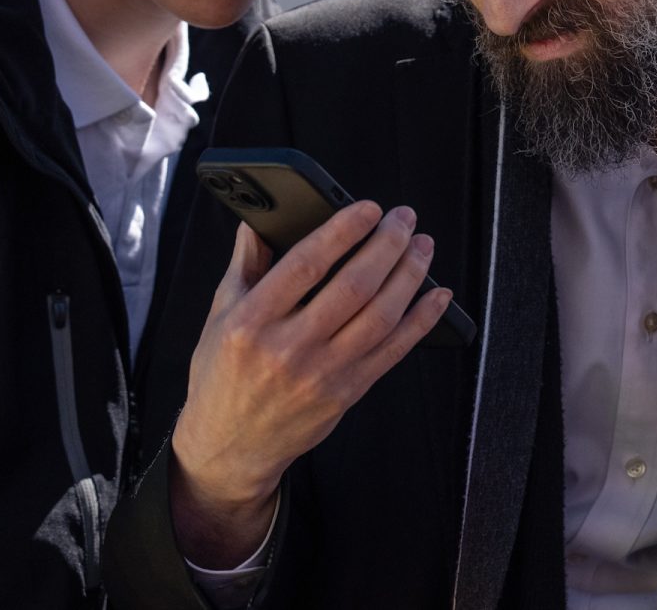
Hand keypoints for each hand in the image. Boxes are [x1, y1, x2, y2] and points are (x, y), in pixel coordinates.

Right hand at [169, 203, 450, 566]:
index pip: (304, 266)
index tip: (368, 209)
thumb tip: (256, 222)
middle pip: (353, 287)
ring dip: (410, 275)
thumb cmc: (223, 378)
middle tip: (404, 219)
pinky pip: (394, 350)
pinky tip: (438, 295)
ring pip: (380, 316)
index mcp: (250, 323)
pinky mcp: (347, 392)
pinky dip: (422, 320)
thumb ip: (243, 266)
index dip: (342, 232)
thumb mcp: (218, 317)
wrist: (229, 448)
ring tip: (422, 246)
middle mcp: (288, 348)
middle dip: (387, 245)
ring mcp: (322, 374)